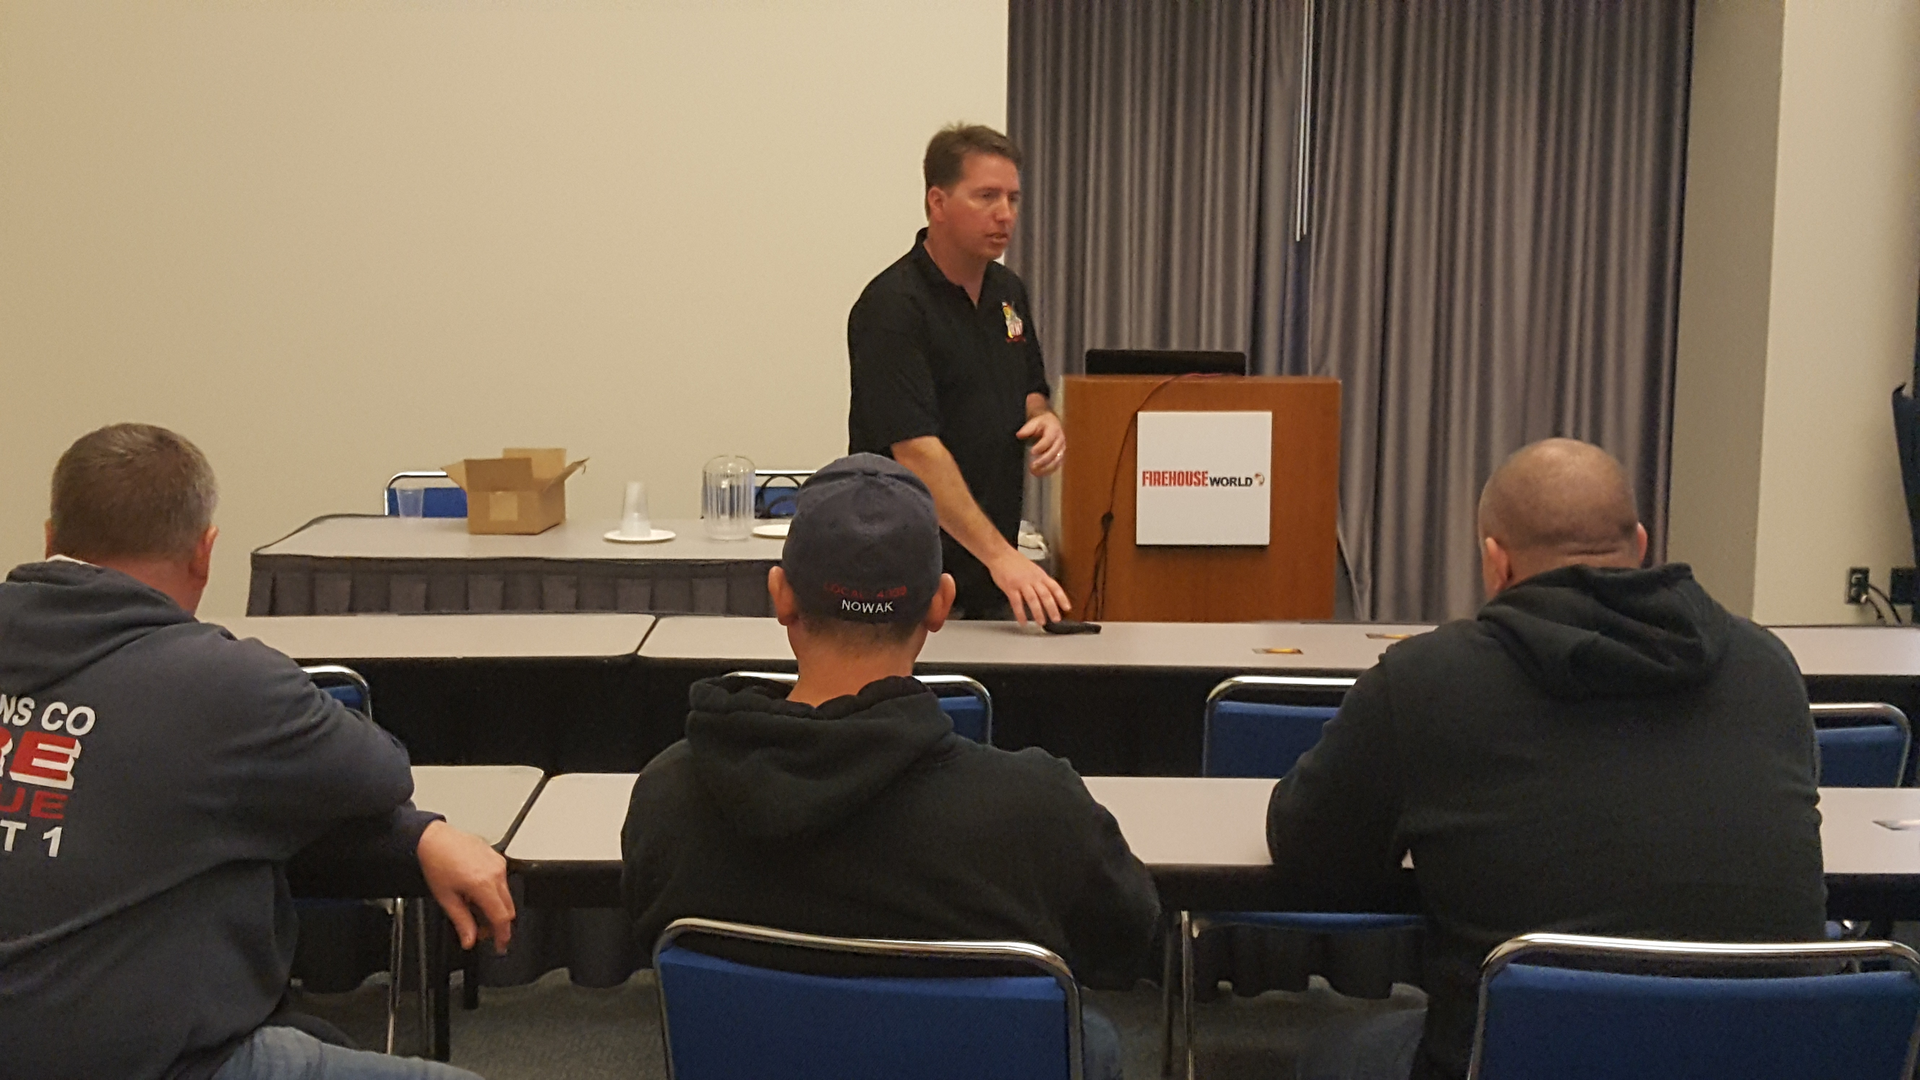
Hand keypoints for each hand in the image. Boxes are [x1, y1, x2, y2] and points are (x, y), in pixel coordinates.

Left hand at [415, 820, 514, 953]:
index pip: (502, 917)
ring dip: (495, 907)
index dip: (502, 935)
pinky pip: (503, 880)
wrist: (433, 839)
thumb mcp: (446, 898)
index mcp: (483, 885)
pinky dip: (494, 892)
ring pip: (506, 894)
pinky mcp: (497, 857)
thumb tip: (469, 939)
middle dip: (498, 923)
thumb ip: (462, 922)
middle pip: (508, 907)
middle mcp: (496, 873)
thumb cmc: (436, 862)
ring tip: (473, 908)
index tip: (500, 945)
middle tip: (482, 931)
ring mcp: (498, 863)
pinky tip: (476, 893)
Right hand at [989, 551, 1071, 625]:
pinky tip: (1023, 621)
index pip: (1054, 587)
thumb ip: (1039, 580)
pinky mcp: (1010, 587)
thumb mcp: (1033, 569)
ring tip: (1041, 622)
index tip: (1067, 608)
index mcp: (1040, 575)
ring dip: (1038, 612)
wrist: (1000, 554)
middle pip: (1045, 595)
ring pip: (1032, 599)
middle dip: (1052, 608)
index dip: (1062, 598)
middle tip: (1056, 619)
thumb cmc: (1015, 561)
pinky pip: (1016, 602)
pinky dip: (1020, 613)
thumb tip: (1048, 593)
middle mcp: (1033, 579)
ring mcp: (1021, 583)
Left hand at [1017, 411, 1065, 476]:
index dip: (1041, 446)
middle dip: (1043, 460)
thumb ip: (1027, 428)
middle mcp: (1060, 440)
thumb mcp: (1034, 422)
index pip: (1048, 440)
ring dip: (1046, 468)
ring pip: (1056, 461)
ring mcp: (1061, 449)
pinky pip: (1056, 465)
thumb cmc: (1042, 423)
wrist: (1051, 423)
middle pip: (1054, 452)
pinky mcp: (1060, 456)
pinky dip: (1048, 471)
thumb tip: (1019, 435)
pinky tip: (1039, 474)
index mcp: (1054, 430)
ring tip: (1034, 472)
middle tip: (1032, 466)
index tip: (1032, 452)